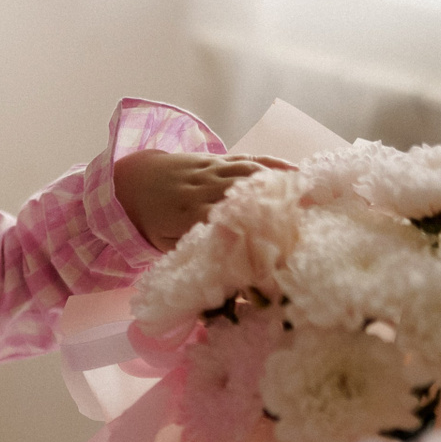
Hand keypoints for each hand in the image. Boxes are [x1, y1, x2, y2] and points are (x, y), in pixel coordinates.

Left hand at [114, 150, 295, 251]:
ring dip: (281, 184)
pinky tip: (295, 172)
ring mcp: (211, 171)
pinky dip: (272, 164)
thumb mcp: (164, 245)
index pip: (227, 222)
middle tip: (310, 221)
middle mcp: (203, 189)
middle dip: (276, 207)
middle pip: (246, 196)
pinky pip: (246, 159)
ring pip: (250, 174)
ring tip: (312, 197)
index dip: (252, 232)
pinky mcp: (216, 159)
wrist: (128, 182)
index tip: (279, 246)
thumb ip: (192, 255)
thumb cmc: (148, 221)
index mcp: (189, 215)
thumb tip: (221, 282)